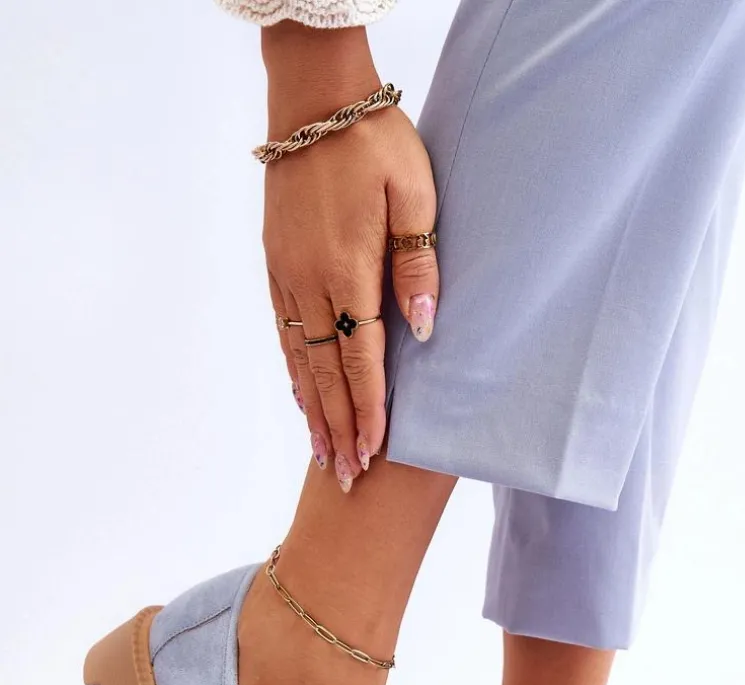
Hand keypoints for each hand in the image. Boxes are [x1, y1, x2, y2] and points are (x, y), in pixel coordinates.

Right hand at [261, 24, 438, 491]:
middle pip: (325, 373)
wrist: (315, 102)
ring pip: (299, 360)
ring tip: (322, 454)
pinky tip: (301, 396)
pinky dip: (293, 373)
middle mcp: (311, 284)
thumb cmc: (375, 145)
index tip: (374, 454)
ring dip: (313, 411)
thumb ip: (418, 266)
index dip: (370, 411)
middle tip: (344, 479)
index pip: (362, 360)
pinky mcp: (276, 266)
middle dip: (339, 429)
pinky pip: (284, 333)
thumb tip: (425, 333)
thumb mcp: (416, 195)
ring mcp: (287, 277)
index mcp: (348, 271)